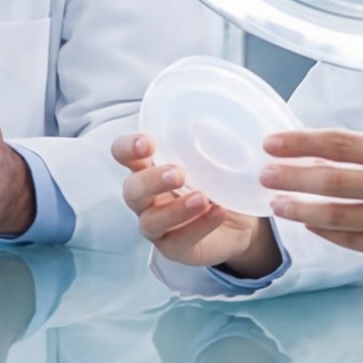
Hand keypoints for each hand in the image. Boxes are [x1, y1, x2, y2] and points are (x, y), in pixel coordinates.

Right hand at [112, 131, 279, 276]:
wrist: (239, 223)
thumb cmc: (217, 183)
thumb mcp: (214, 159)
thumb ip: (210, 142)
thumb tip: (228, 114)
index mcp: (149, 168)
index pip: (123, 154)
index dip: (127, 148)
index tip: (147, 143)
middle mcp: (146, 198)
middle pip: (131, 190)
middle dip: (151, 181)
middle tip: (178, 174)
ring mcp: (157, 225)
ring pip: (149, 221)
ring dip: (175, 209)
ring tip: (202, 198)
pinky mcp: (173, 248)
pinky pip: (179, 241)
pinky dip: (199, 226)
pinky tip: (218, 212)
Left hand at [258, 127, 362, 276]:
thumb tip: (313, 152)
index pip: (342, 143)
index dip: (302, 143)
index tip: (271, 143)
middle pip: (336, 181)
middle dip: (293, 177)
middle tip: (264, 175)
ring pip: (341, 217)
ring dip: (302, 210)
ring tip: (277, 204)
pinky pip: (354, 241)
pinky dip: (327, 232)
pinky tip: (308, 223)